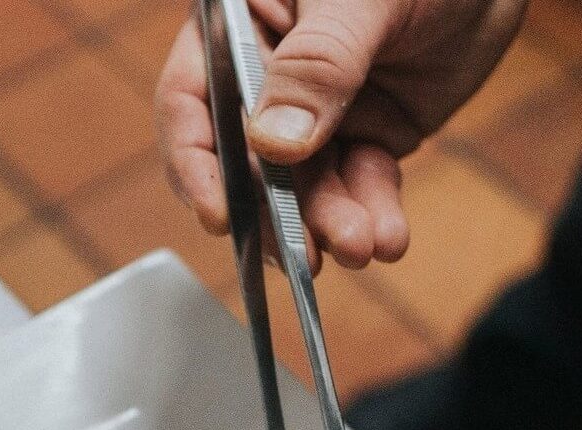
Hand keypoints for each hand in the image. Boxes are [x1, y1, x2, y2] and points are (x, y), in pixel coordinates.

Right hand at [154, 0, 526, 268]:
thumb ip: (317, 66)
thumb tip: (272, 144)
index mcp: (243, 22)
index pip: (192, 99)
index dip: (197, 163)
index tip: (221, 217)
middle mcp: (269, 73)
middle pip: (247, 161)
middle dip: (279, 212)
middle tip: (304, 253)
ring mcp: (317, 110)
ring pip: (306, 186)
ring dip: (331, 223)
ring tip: (363, 246)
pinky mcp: (364, 134)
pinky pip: (359, 186)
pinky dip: (373, 214)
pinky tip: (389, 234)